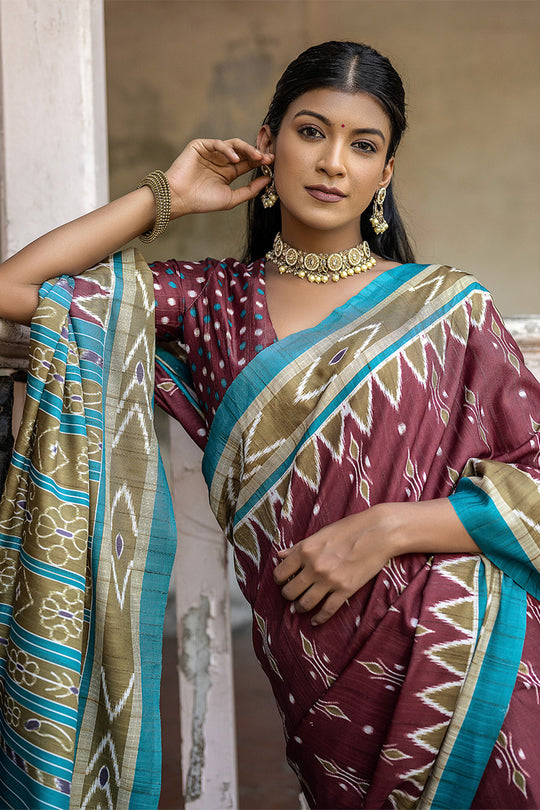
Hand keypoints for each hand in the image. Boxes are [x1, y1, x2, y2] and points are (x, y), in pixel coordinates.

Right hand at [165, 138, 272, 217]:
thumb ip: (249, 190)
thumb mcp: (231, 198)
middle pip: (243, 151)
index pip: (248, 163)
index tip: (273, 163)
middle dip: (257, 153)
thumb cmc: (203, 201)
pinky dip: (228, 150)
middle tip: (267, 157)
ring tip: (256, 157)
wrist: (179, 199)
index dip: (260, 162)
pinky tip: (235, 159)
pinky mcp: (200, 146)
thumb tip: (268, 180)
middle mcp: (221, 160)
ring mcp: (211, 152)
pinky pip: (218, 143)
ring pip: (233, 145)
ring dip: (247, 149)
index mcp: (228, 172)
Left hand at [273, 506, 394, 625]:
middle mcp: (314, 566)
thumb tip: (279, 555)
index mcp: (305, 550)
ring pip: (305, 603)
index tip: (284, 581)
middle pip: (290, 591)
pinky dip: (318, 619)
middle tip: (291, 595)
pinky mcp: (345, 590)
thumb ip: (298, 546)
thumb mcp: (320, 533)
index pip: (280, 573)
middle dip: (288, 595)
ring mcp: (329, 580)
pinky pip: (327, 611)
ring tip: (299, 608)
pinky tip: (315, 621)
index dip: (280, 580)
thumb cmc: (349, 529)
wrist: (378, 533)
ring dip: (299, 608)